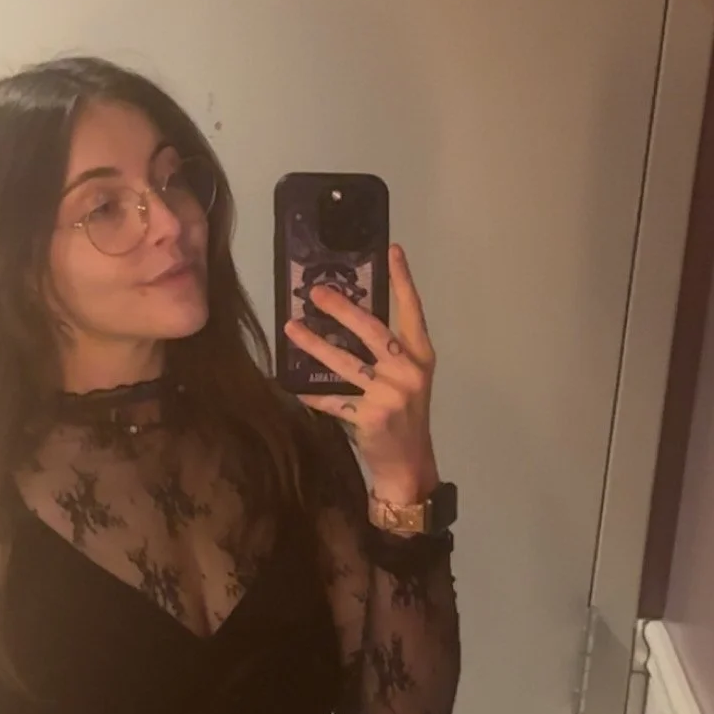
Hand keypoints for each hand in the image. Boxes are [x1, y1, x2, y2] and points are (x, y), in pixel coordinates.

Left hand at [284, 244, 438, 505]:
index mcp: (422, 356)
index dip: (403, 280)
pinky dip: (311, 393)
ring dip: (314, 345)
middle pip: (371, 330)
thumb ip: (389, 352)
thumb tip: (350, 318)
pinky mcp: (370, 415)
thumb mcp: (408, 379)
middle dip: (342, 308)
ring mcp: (390, 393)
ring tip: (292, 328)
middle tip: (316, 292)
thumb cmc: (406, 416)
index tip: (393, 250)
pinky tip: (291, 385)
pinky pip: (332, 399)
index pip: (413, 311)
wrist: (408, 463)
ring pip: (345, 362)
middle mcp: (409, 371)